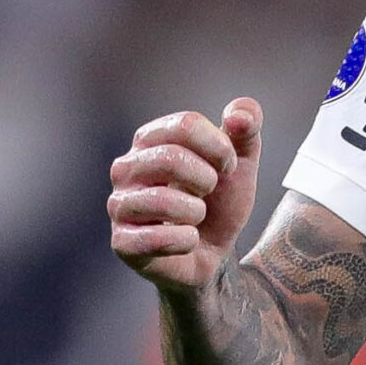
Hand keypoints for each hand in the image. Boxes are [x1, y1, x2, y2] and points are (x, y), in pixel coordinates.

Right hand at [109, 98, 262, 292]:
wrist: (214, 251)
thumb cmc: (219, 202)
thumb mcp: (241, 163)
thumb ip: (246, 128)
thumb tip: (240, 113)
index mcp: (150, 140)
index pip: (185, 124)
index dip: (219, 147)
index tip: (227, 165)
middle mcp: (126, 168)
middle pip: (170, 158)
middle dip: (206, 180)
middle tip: (208, 192)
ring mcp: (119, 205)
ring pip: (163, 200)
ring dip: (196, 212)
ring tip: (195, 217)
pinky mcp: (122, 242)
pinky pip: (157, 239)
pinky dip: (186, 240)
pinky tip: (187, 239)